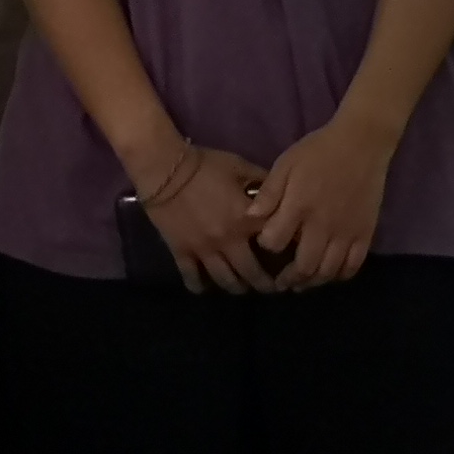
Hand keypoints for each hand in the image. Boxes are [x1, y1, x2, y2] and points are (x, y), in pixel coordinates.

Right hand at [135, 142, 275, 293]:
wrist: (163, 166)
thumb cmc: (203, 164)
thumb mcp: (238, 166)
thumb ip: (262, 181)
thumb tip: (281, 193)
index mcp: (246, 220)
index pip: (275, 244)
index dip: (285, 253)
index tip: (291, 259)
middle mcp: (229, 241)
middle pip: (253, 274)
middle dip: (266, 285)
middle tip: (271, 287)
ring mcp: (204, 249)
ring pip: (226, 281)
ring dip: (238, 288)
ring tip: (242, 288)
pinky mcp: (181, 251)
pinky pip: (192, 277)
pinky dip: (199, 286)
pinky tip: (203, 288)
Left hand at [246, 118, 397, 290]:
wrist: (361, 145)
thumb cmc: (317, 152)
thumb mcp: (285, 164)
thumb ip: (268, 193)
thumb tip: (249, 218)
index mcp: (299, 206)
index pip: (275, 241)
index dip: (266, 247)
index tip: (263, 246)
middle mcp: (323, 225)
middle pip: (305, 265)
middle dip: (289, 278)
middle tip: (280, 283)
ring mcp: (347, 232)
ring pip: (329, 271)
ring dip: (313, 282)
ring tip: (301, 284)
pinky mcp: (366, 234)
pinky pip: (354, 265)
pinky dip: (340, 275)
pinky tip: (329, 275)